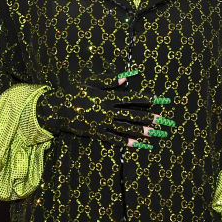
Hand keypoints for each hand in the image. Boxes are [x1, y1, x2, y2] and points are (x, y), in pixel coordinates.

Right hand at [35, 66, 174, 149]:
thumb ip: (110, 81)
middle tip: (165, 122)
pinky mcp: (96, 133)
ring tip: (156, 135)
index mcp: (107, 97)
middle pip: (133, 115)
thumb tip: (127, 77)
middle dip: (150, 118)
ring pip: (126, 128)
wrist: (56, 110)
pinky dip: (126, 142)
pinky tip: (137, 144)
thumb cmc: (74, 92)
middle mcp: (107, 112)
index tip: (160, 100)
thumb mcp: (91, 82)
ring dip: (142, 132)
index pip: (132, 98)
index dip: (147, 99)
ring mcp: (102, 124)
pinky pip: (113, 139)